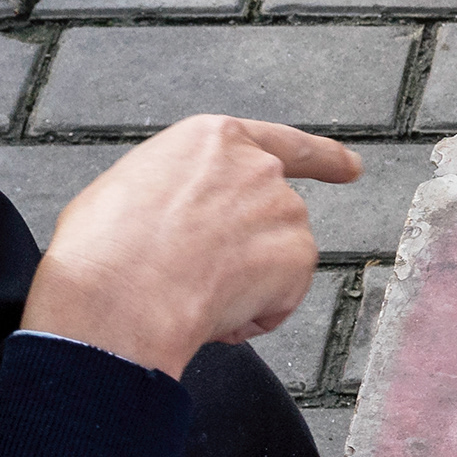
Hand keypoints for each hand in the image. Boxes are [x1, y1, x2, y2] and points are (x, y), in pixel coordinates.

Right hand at [24, 112, 362, 378]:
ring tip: (188, 290)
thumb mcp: (131, 188)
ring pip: (278, 261)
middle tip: (199, 277)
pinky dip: (251, 317)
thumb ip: (181, 192)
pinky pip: (280, 300)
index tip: (351, 168)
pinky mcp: (298, 256)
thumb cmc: (104, 247)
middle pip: (275, 216)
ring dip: (244, 285)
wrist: (117, 292)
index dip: (324, 159)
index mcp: (212, 139)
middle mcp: (259, 167)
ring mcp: (284, 210)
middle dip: (253, 251)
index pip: (283, 144)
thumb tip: (184, 222)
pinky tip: (210, 311)